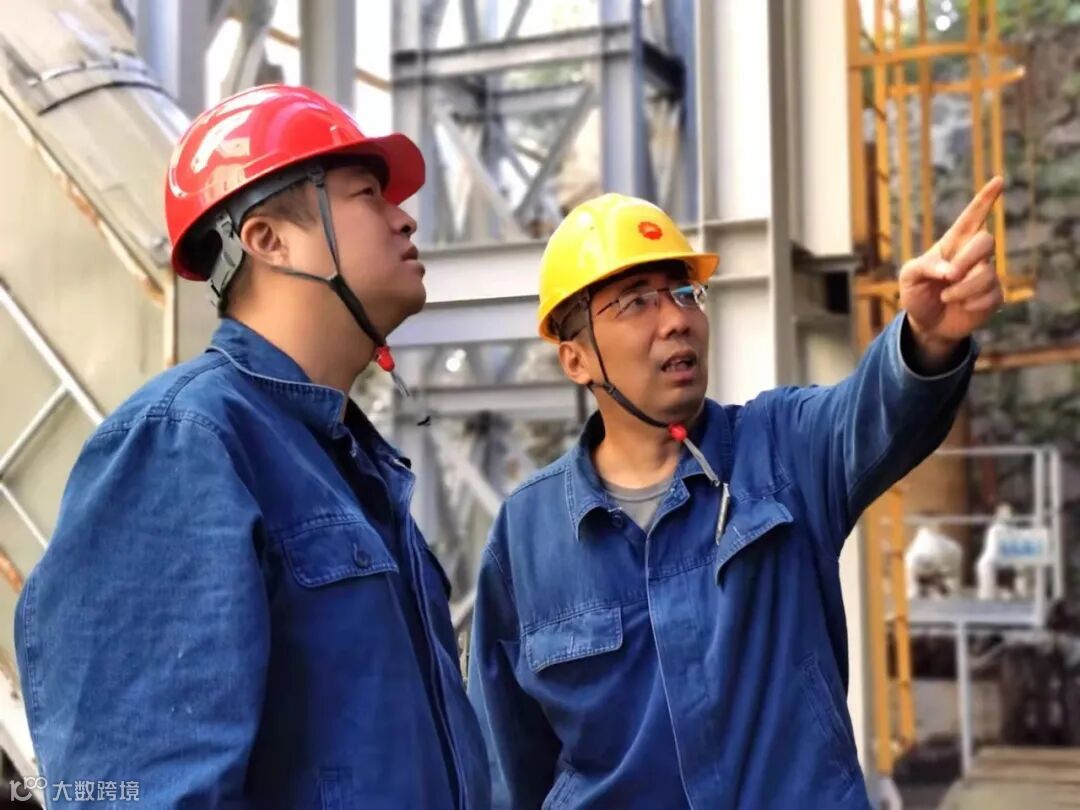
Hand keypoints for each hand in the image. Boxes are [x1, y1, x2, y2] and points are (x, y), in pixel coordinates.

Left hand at [898, 177, 1004, 352]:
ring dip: (962, 288)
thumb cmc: (917, 294)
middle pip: (986, 240)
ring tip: (946, 296)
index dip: (985, 199)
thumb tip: (950, 271)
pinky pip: (992, 294)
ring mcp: (986, 274)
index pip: (972, 217)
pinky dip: (972, 302)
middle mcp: (973, 255)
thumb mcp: (909, 277)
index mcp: (953, 244)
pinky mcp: (993, 295)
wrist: (926, 324)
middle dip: (968, 259)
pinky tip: (963, 307)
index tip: (998, 180)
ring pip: (987, 273)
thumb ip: (925, 266)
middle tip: (949, 276)